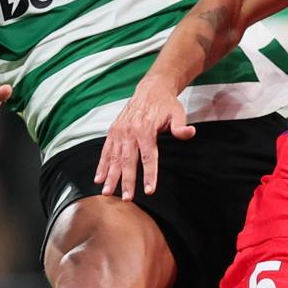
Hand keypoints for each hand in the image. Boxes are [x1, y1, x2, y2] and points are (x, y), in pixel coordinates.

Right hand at [97, 79, 194, 198]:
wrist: (150, 89)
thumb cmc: (165, 104)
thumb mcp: (177, 113)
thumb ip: (181, 126)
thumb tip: (190, 133)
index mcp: (146, 129)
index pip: (148, 157)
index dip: (149, 174)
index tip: (149, 190)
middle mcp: (130, 132)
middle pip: (129, 161)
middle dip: (127, 181)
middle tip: (127, 198)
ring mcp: (119, 132)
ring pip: (114, 158)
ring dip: (110, 176)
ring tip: (107, 193)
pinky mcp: (113, 132)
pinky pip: (105, 151)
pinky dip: (101, 165)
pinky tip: (98, 179)